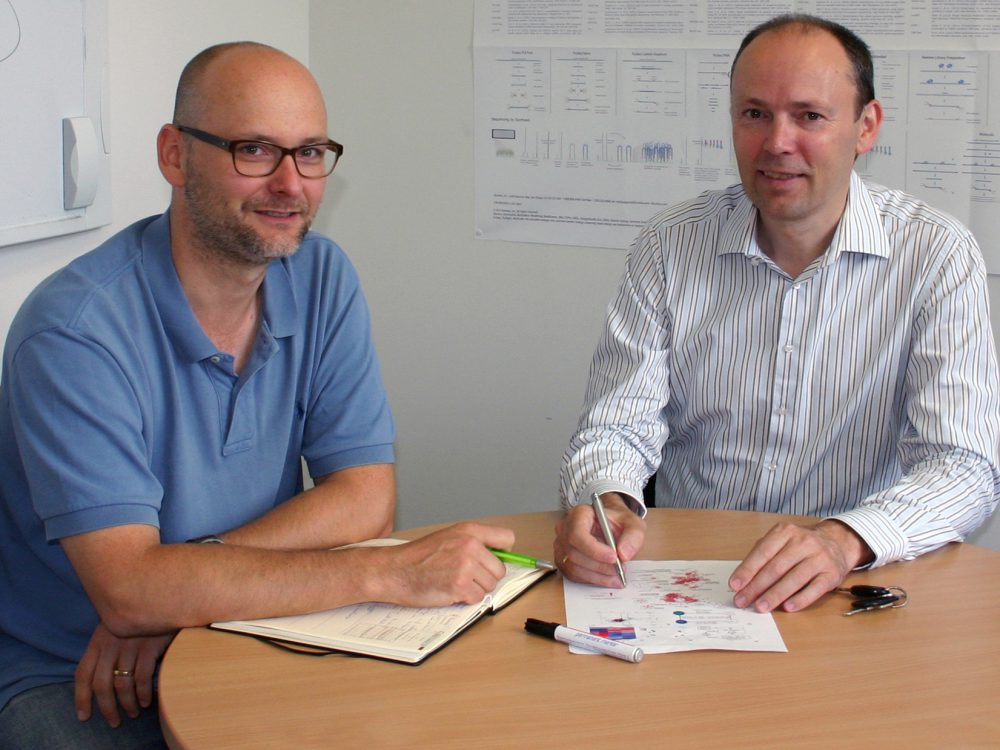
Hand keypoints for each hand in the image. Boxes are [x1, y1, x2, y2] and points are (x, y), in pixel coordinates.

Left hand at [74, 622, 175, 727]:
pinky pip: (142, 678)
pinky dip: (142, 693)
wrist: (164, 594)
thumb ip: (107, 645)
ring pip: (122, 685)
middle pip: (101, 685)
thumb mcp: (117, 624)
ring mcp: (130, 646)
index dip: (81, 697)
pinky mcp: (149, 646)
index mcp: (98, 640)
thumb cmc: (140, 612)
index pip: (82, 673)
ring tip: (133, 713)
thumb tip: (102, 674)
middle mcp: (111, 644)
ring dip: (127, 704)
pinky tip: (145, 701)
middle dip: (106, 708)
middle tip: (114, 721)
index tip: (84, 715)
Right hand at [382, 522, 514, 606]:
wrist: (394, 570)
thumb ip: (473, 543)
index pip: (507, 538)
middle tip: (464, 576)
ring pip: (490, 586)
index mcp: (469, 531)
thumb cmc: (417, 557)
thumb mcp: (448, 537)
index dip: (503, 553)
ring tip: (453, 581)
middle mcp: (470, 545)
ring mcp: (466, 565)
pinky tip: (449, 590)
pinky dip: (465, 599)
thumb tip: (499, 556)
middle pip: (500, 569)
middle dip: (485, 577)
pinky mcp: (460, 585)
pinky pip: (477, 598)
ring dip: (475, 589)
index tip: (495, 560)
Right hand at [554, 493, 645, 586]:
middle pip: (574, 553)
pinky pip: (573, 575)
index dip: (594, 549)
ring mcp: (561, 544)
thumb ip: (632, 536)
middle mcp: (565, 528)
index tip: (613, 557)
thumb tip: (623, 554)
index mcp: (579, 514)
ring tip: (616, 574)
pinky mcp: (563, 559)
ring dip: (597, 575)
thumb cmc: (618, 522)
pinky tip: (606, 577)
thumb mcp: (632, 523)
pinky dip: (592, 579)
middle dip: (599, 565)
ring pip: (573, 567)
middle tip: (619, 568)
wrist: (610, 526)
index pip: (577, 534)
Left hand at [729, 520, 872, 612]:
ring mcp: (819, 558)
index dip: (747, 570)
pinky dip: (800, 599)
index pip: (762, 552)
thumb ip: (762, 555)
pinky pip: (815, 589)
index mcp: (785, 532)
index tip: (734, 585)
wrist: (837, 542)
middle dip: (756, 587)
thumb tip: (742, 579)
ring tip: (760, 607)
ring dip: (774, 595)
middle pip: (776, 568)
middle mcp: (803, 542)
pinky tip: (787, 607)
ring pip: (793, 579)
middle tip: (742, 601)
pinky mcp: (832, 574)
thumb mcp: (780, 540)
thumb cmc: (800, 545)